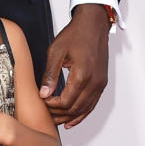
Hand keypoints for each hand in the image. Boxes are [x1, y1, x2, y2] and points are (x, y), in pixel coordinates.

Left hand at [39, 4, 109, 128]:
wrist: (94, 25)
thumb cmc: (75, 34)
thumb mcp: (56, 51)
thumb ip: (49, 74)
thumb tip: (43, 94)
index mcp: (82, 75)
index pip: (65, 102)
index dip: (52, 106)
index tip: (42, 102)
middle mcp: (94, 82)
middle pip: (75, 109)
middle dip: (60, 114)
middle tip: (46, 114)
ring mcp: (100, 84)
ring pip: (85, 109)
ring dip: (70, 117)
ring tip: (56, 121)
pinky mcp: (101, 83)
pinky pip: (92, 104)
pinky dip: (82, 114)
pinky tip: (72, 120)